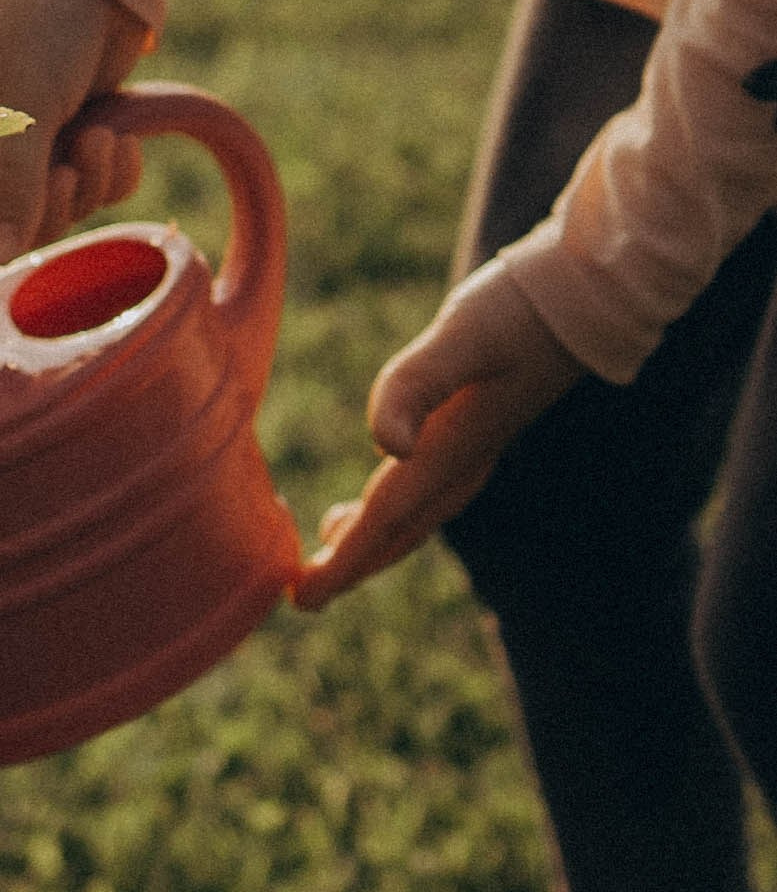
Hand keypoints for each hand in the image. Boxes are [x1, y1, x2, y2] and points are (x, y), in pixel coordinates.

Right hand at [0, 0, 150, 264]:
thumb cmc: (37, 22)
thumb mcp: (23, 105)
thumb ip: (9, 186)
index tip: (0, 237)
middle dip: (44, 211)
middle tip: (68, 168)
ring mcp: (24, 154)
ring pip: (50, 217)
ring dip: (86, 187)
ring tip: (101, 136)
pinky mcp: (70, 146)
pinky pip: (91, 194)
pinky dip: (112, 175)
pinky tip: (120, 137)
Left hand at [293, 259, 586, 608]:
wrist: (590, 293)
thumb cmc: (520, 310)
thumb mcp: (461, 336)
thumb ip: (417, 386)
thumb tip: (387, 446)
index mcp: (451, 449)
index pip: (385, 521)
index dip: (342, 563)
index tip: (301, 598)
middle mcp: (465, 461)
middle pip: (400, 532)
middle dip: (353, 566)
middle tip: (304, 595)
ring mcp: (476, 449)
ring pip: (417, 515)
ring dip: (375, 540)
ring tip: (331, 548)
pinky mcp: (480, 430)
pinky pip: (429, 490)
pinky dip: (395, 509)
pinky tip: (379, 495)